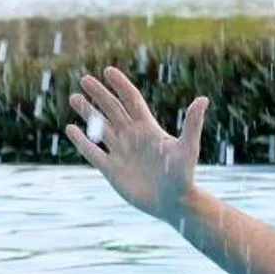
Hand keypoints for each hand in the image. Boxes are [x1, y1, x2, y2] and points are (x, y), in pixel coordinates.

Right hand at [66, 67, 207, 220]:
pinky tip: (71, 129)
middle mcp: (133, 137)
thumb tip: (203, 99)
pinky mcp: (111, 169)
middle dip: (99, 95)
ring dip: (88, 113)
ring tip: (74, 98)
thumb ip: (192, 124)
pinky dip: (82, 141)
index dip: (120, 86)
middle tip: (85, 79)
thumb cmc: (184, 175)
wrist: (174, 203)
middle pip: (113, 110)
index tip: (108, 71)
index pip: (131, 101)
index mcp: (148, 128)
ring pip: (100, 128)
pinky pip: (93, 152)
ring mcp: (121, 152)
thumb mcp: (188, 148)